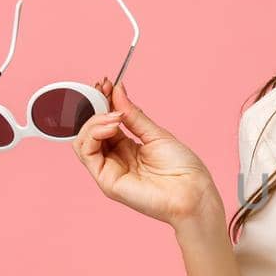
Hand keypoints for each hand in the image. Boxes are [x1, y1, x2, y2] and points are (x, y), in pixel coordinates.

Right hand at [73, 78, 220, 225]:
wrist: (193, 193)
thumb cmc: (182, 168)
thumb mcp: (156, 134)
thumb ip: (133, 115)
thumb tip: (117, 91)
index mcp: (126, 147)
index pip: (104, 122)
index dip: (102, 102)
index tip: (106, 83)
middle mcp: (114, 158)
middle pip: (89, 130)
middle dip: (93, 106)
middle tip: (103, 89)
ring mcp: (109, 170)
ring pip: (83, 140)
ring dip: (94, 120)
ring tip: (114, 116)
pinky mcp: (106, 181)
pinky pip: (86, 153)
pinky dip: (93, 134)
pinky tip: (111, 125)